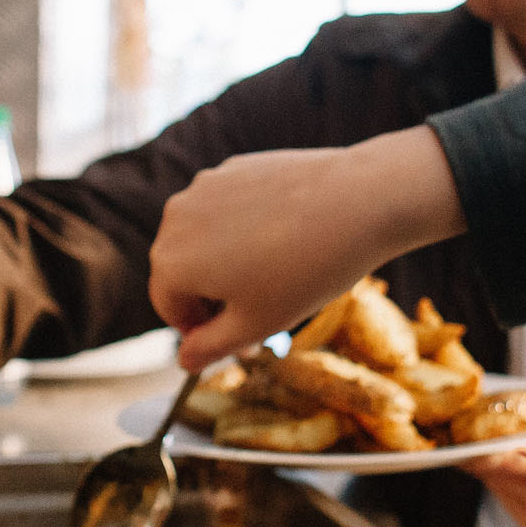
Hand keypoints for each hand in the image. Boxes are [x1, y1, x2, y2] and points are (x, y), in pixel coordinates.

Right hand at [152, 127, 466, 367]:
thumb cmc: (305, 271)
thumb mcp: (255, 325)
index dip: (198, 330)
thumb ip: (210, 347)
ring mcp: (205, 186)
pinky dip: (242, 227)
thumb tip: (184, 360)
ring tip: (274, 271)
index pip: (168, 307)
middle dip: (210, 294)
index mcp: (172, 262)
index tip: (236, 337)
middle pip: (180, 268)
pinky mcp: (234, 167)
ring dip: (225, 259)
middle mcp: (177, 219)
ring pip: (203, 236)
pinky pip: (226, 207)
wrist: (357, 203)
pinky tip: (284, 236)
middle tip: (258, 309)